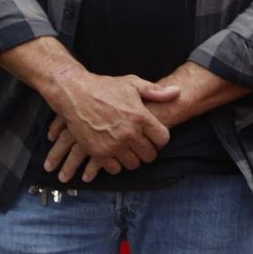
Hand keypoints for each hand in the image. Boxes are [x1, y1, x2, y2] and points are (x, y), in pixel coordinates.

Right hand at [41, 71, 176, 181]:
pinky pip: (114, 169)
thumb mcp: (132, 84)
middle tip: (142, 145)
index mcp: (141, 117)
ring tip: (128, 149)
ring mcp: (113, 145)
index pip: (163, 139)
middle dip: (148, 151)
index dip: (160, 139)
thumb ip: (156, 92)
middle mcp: (129, 133)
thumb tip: (177, 92)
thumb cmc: (105, 87)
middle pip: (149, 155)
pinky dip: (116, 164)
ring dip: (132, 159)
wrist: (75, 93)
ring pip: (133, 164)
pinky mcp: (98, 152)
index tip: (155, 137)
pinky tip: (115, 154)